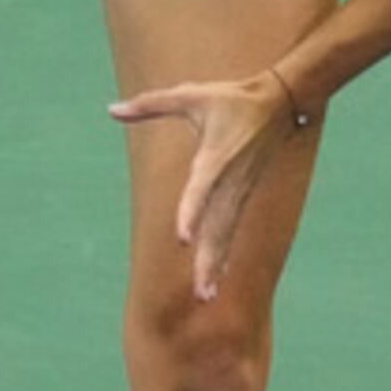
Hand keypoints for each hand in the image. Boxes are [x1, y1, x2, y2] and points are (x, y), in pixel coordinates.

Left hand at [108, 68, 309, 302]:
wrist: (278, 105)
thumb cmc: (230, 98)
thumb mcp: (189, 94)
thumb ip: (149, 105)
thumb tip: (111, 109)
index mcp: (214, 159)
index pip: (200, 190)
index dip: (191, 213)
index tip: (183, 238)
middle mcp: (227, 183)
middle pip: (216, 227)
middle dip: (208, 260)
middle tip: (201, 292)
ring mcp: (237, 194)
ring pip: (224, 235)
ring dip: (214, 266)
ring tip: (205, 295)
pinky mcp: (241, 199)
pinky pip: (229, 232)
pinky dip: (221, 256)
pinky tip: (214, 280)